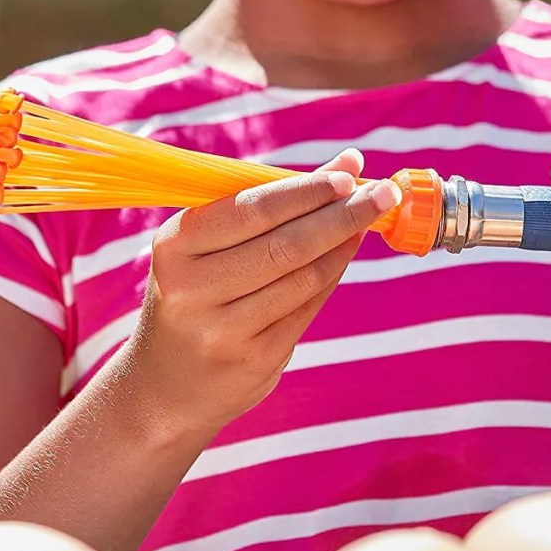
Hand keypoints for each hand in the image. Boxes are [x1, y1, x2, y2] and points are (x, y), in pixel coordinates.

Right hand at [117, 149, 400, 432]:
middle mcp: (192, 290)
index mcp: (174, 246)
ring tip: (369, 218)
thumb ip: (268, 202)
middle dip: (342, 214)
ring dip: (344, 244)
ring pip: (303, 277)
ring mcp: (223, 330)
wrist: (165, 384)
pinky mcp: (254, 360)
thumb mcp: (206, 246)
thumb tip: (347, 166)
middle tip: (384, 193)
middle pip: (286, 245)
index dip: (306, 192)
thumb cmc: (194, 292)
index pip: (252, 210)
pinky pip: (307, 307)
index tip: (349, 174)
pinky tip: (345, 252)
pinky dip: (332, 274)